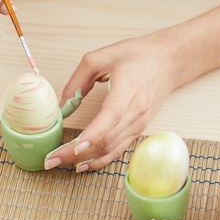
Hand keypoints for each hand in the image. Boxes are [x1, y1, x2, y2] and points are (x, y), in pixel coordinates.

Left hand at [44, 31, 173, 171]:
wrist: (169, 61)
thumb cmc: (137, 55)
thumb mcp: (101, 56)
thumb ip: (78, 80)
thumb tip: (62, 106)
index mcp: (128, 88)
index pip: (111, 116)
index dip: (93, 134)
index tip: (75, 147)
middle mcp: (136, 111)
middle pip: (106, 139)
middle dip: (76, 153)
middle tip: (50, 160)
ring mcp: (139, 123)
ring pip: (110, 149)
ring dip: (84, 160)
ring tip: (59, 163)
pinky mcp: (138, 129)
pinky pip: (117, 149)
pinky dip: (99, 159)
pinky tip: (82, 164)